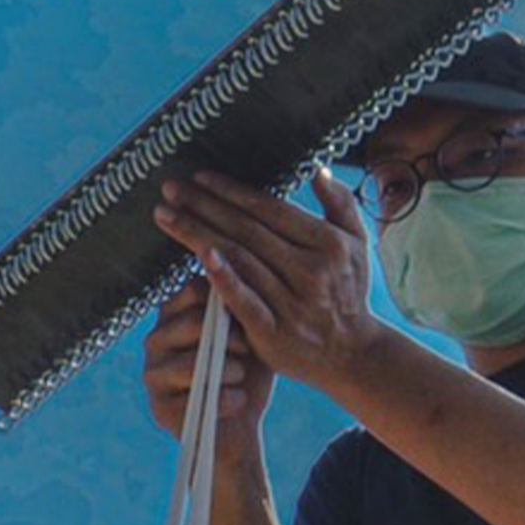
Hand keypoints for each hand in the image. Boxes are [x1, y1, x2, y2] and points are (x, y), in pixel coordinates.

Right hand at [143, 278, 270, 451]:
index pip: (194, 289)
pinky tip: (237, 400)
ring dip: (230, 370)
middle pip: (192, 322)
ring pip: (193, 363)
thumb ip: (243, 307)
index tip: (246, 320)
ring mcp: (153, 374)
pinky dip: (226, 400)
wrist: (243, 425)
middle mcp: (156, 340)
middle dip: (231, 338)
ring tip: (241, 376)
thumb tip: (245, 276)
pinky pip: (194, 398)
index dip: (226, 301)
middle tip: (247, 350)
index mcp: (174, 315)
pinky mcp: (158, 407)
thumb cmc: (249, 373)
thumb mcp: (253, 335)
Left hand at [150, 166, 388, 401]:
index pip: (271, 209)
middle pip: (247, 230)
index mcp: (328, 244)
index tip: (201, 177)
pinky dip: (222, 278)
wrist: (352, 354)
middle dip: (204, 206)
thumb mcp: (357, 245)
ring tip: (166, 215)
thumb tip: (317, 170)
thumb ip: (340, 204)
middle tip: (171, 189)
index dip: (232, 191)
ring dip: (198, 234)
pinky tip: (199, 256)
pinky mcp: (273, 333)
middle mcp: (310, 271)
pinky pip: (242, 301)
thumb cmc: (348, 292)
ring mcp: (291, 303)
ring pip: (238, 260)